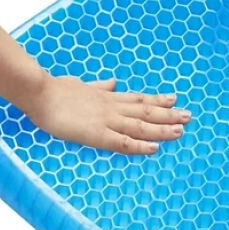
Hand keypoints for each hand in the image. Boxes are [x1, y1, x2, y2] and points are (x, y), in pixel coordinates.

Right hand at [18, 76, 189, 154]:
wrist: (40, 93)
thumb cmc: (55, 89)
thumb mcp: (81, 83)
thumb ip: (98, 85)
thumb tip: (111, 81)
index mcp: (106, 96)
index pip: (138, 98)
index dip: (157, 99)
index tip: (174, 99)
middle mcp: (111, 106)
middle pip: (146, 110)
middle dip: (168, 114)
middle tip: (189, 116)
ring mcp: (106, 120)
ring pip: (140, 125)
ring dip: (162, 128)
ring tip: (181, 130)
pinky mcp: (96, 134)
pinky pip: (123, 142)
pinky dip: (140, 145)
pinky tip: (155, 148)